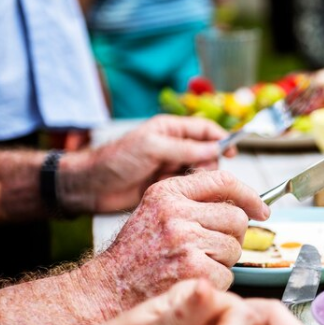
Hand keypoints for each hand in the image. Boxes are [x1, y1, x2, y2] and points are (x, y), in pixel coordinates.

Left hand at [62, 115, 235, 213]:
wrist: (91, 186)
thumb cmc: (116, 160)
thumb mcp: (152, 148)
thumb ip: (184, 149)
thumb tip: (214, 149)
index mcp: (170, 129)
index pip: (205, 129)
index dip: (221, 138)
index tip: (232, 151)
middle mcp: (173, 147)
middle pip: (207, 153)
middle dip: (209, 163)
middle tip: (199, 174)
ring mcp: (170, 167)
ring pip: (199, 172)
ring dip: (198, 179)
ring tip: (183, 184)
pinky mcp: (167, 187)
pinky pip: (188, 188)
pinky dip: (189, 192)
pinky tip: (180, 195)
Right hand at [81, 170, 268, 302]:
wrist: (108, 290)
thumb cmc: (136, 254)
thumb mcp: (156, 211)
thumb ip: (192, 201)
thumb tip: (242, 202)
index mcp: (168, 192)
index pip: (223, 180)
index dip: (249, 195)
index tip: (261, 209)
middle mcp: (176, 212)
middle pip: (237, 218)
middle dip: (231, 236)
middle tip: (209, 250)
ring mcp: (185, 241)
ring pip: (235, 248)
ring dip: (222, 262)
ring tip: (193, 266)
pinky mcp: (194, 271)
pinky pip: (228, 275)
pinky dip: (216, 283)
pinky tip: (192, 282)